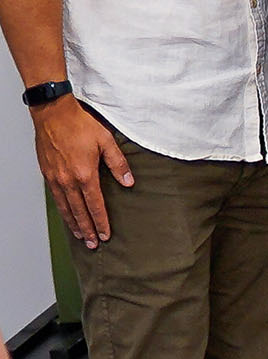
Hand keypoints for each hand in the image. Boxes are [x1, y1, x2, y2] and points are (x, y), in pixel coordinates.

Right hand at [32, 95, 130, 248]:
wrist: (53, 113)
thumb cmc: (80, 124)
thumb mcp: (106, 141)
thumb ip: (118, 164)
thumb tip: (128, 182)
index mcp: (85, 174)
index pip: (95, 205)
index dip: (101, 222)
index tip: (106, 235)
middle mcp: (68, 180)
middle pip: (79, 212)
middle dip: (87, 230)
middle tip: (94, 244)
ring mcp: (55, 178)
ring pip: (64, 207)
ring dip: (73, 223)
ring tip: (81, 236)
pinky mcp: (47, 173)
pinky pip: (55, 197)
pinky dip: (62, 210)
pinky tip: (67, 215)